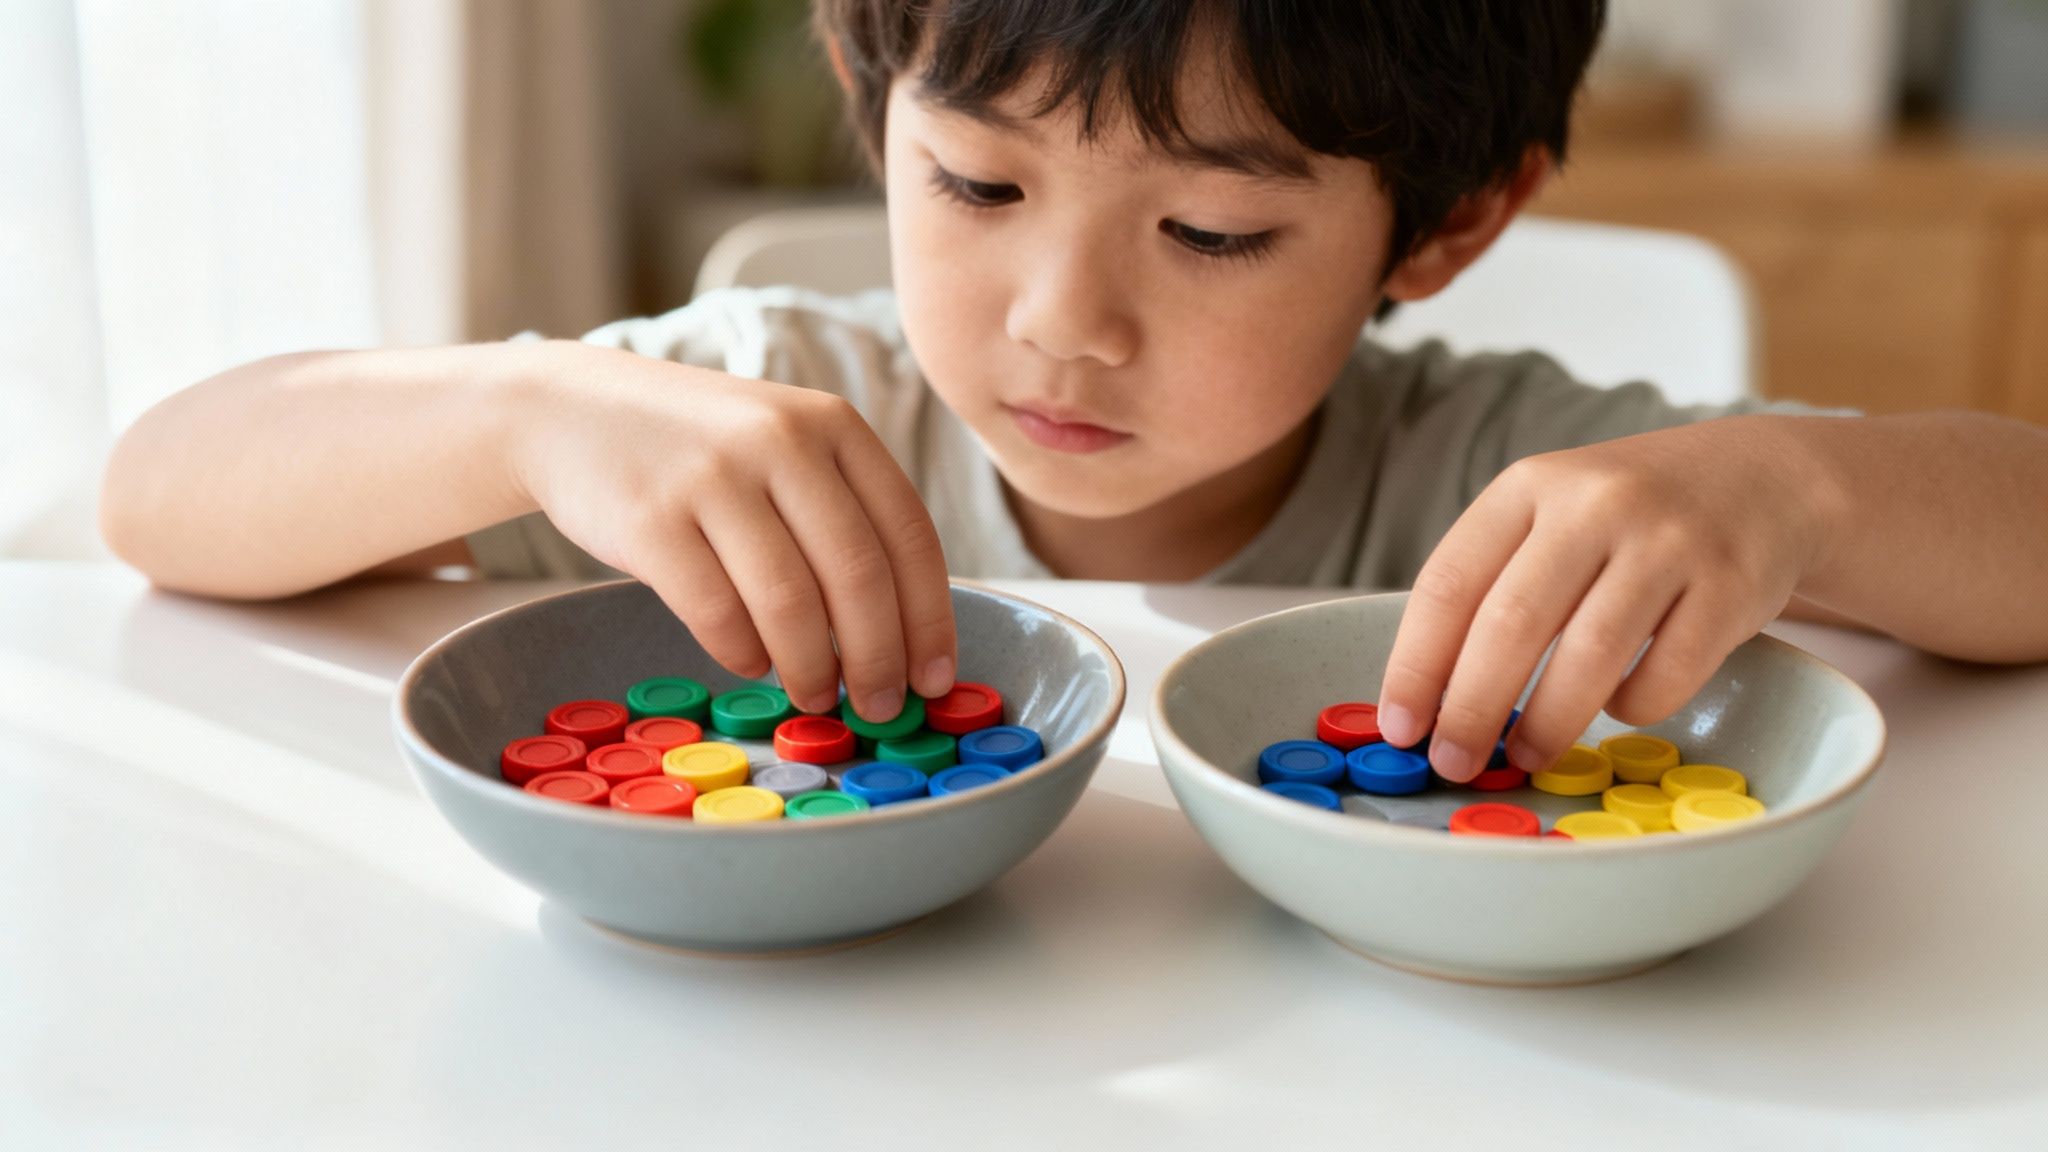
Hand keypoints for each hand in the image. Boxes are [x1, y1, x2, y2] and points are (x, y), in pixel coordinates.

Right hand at [511, 341, 956, 721]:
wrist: (568, 411)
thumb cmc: (699, 451)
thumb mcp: (784, 446)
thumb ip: (840, 517)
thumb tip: (903, 638)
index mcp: (833, 425)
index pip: (909, 536)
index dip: (930, 619)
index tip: (934, 679)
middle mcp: (780, 440)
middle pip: (858, 576)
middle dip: (878, 659)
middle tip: (880, 707)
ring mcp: (712, 476)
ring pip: (790, 604)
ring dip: (812, 668)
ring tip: (814, 695)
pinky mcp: (650, 519)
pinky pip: (717, 614)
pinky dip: (743, 654)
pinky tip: (749, 662)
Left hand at [1374, 417, 1824, 780]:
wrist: (1762, 480)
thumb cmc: (1629, 519)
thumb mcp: (1552, 516)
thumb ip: (1496, 583)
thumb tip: (1429, 698)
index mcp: (1529, 486)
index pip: (1448, 583)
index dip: (1416, 664)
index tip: (1399, 726)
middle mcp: (1595, 503)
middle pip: (1512, 622)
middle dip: (1472, 708)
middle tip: (1453, 762)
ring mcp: (1668, 540)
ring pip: (1590, 654)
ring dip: (1548, 723)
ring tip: (1526, 758)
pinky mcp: (1731, 584)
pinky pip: (1666, 674)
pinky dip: (1633, 706)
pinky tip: (1620, 706)